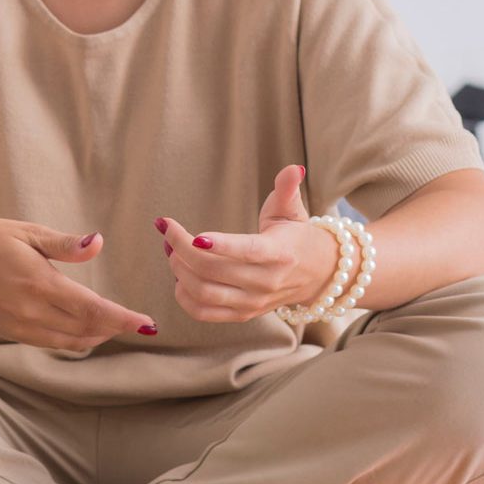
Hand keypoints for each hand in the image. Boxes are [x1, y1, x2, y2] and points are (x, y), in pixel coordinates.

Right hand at [0, 218, 156, 349]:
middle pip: (87, 329)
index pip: (94, 309)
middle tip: (137, 322)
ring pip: (71, 342)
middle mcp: (32, 312)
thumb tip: (98, 243)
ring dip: (97, 336)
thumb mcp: (24, 232)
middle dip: (116, 327)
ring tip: (114, 326)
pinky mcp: (11, 333)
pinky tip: (82, 330)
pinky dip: (74, 340)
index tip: (147, 323)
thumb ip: (64, 244)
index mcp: (40, 283)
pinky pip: (52, 343)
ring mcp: (20, 327)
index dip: (124, 319)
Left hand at [157, 165, 333, 322]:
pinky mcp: (242, 314)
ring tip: (170, 250)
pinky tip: (179, 276)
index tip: (195, 236)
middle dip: (182, 249)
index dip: (221, 245)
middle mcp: (266, 282)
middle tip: (168, 230)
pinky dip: (183, 296)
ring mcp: (253, 302)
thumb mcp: (292, 210)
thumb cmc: (295, 236)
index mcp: (279, 254)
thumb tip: (293, 168)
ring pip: (205, 292)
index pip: (248, 251)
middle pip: (214, 270)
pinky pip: (204, 313)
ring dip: (178, 270)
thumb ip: (287, 189)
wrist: (315, 275)